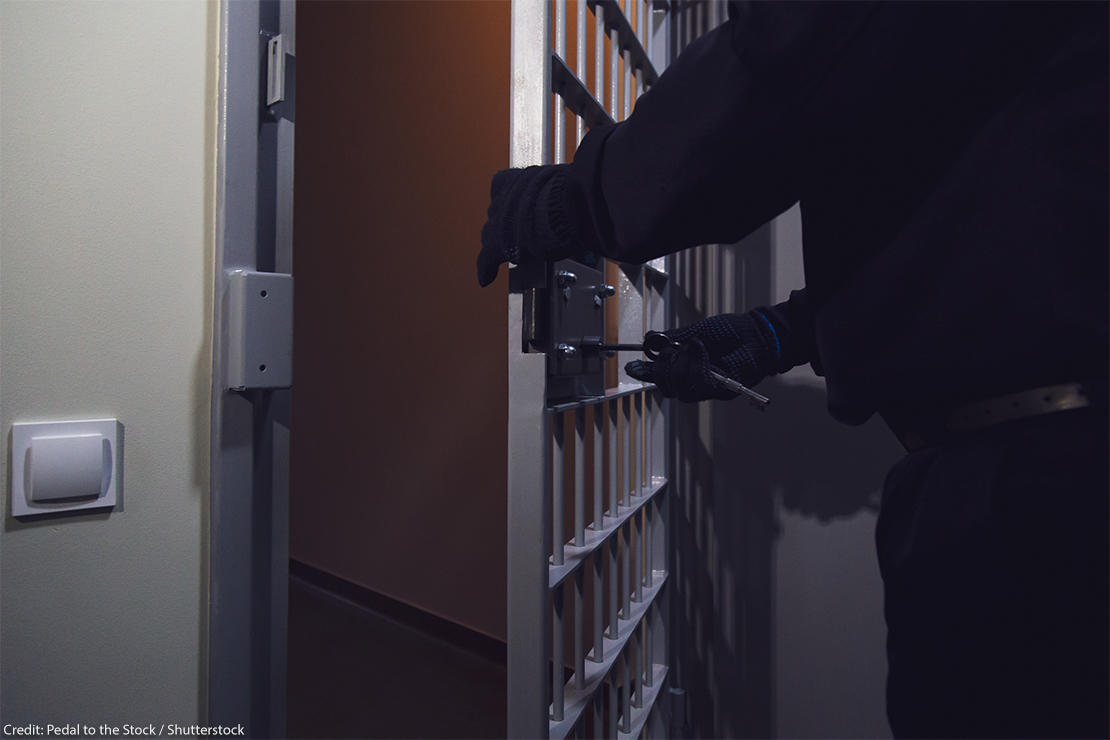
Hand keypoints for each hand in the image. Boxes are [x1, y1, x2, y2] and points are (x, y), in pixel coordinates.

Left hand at [477, 165, 571, 286]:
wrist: (565, 207)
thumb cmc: (571, 194)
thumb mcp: (562, 185)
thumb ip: (558, 191)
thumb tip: (575, 194)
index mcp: (518, 179)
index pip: (501, 185)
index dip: (509, 198)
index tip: (515, 205)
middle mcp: (503, 198)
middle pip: (496, 213)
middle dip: (503, 222)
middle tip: (515, 231)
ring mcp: (498, 221)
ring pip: (489, 234)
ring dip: (496, 243)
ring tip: (505, 251)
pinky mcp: (498, 245)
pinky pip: (486, 260)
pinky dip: (486, 270)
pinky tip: (486, 277)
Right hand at [625, 333, 738, 401]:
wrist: (754, 332)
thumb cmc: (730, 331)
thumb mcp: (695, 331)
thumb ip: (672, 338)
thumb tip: (649, 339)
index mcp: (685, 367)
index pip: (660, 376)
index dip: (645, 373)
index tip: (632, 366)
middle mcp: (694, 380)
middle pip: (667, 389)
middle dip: (662, 370)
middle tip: (669, 350)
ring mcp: (707, 388)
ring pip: (681, 391)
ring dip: (680, 368)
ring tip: (690, 347)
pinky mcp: (720, 391)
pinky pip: (699, 386)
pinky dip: (696, 366)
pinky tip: (701, 349)